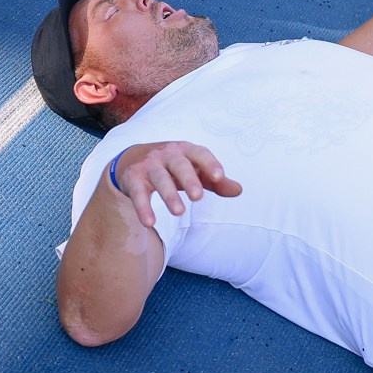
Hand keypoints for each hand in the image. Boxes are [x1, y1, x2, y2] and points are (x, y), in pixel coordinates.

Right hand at [108, 140, 240, 228]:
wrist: (133, 159)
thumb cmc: (173, 167)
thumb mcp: (195, 171)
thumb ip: (216, 182)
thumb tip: (239, 191)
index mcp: (186, 150)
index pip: (200, 153)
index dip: (210, 163)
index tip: (219, 176)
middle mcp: (168, 154)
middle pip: (180, 165)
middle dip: (189, 180)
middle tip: (198, 197)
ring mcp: (149, 165)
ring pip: (160, 179)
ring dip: (169, 195)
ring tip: (179, 212)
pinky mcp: (133, 178)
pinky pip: (138, 193)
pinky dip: (143, 208)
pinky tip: (149, 223)